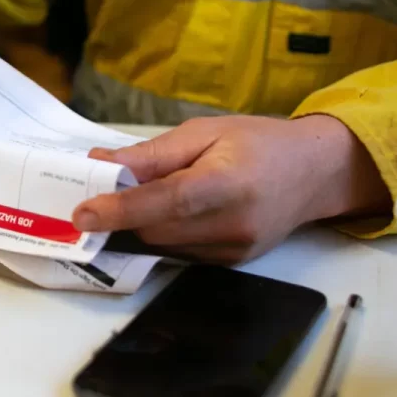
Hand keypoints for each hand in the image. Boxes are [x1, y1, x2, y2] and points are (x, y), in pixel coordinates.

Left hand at [74, 115, 389, 263]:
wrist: (315, 173)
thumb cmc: (259, 143)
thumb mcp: (204, 132)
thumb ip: (152, 154)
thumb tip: (101, 164)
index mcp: (228, 184)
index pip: (164, 203)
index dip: (119, 210)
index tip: (82, 213)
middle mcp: (232, 226)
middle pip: (155, 230)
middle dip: (125, 213)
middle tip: (104, 190)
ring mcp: (234, 252)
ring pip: (163, 246)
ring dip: (144, 225)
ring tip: (145, 196)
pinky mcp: (232, 264)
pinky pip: (181, 253)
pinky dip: (165, 234)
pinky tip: (174, 212)